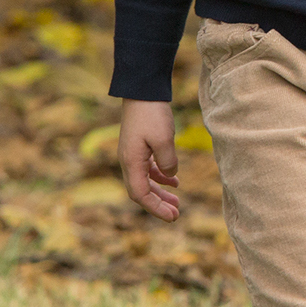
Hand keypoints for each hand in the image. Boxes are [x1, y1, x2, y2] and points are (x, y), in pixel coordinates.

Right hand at [119, 99, 179, 220]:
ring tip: (177, 202)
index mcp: (131, 162)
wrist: (143, 90)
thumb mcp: (164, 139)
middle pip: (141, 191)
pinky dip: (160, 177)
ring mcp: (133, 153)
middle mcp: (128, 160)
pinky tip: (174, 181)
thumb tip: (171, 177)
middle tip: (176, 215)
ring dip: (160, 193)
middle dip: (158, 205)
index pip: (140, 194)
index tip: (172, 217)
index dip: (155, 208)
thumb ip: (168, 162)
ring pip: (145, 181)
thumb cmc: (152, 114)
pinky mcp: (139, 146)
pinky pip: (148, 169)